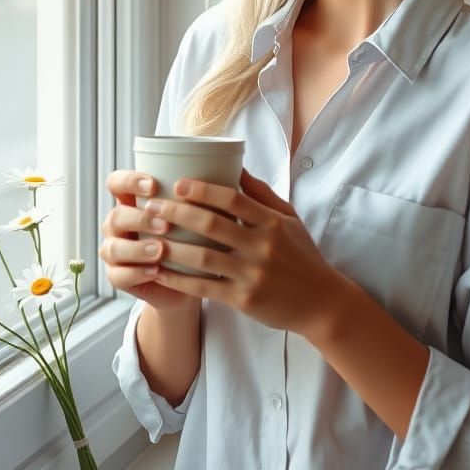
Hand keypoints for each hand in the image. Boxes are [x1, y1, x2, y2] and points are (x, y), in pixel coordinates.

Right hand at [99, 169, 198, 312]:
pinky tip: (155, 271)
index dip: (130, 181)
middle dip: (139, 218)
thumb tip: (239, 170)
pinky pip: (118, 275)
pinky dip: (138, 273)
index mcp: (135, 202)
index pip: (117, 183)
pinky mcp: (120, 277)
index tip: (155, 185)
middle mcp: (121, 224)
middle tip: (165, 224)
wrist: (193, 280)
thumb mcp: (202, 215)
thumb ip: (210, 195)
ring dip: (137, 248)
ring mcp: (117, 251)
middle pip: (116, 215)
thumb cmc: (199, 239)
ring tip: (160, 250)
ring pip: (112, 247)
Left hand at [143, 167, 343, 337]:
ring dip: (171, 247)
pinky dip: (178, 280)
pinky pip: (204, 288)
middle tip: (151, 206)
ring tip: (148, 237)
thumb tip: (236, 166)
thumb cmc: (302, 256)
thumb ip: (262, 194)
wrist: (321, 303)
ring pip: (203, 257)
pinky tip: (159, 272)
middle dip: (177, 213)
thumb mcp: (289, 219)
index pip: (233, 199)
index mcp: (272, 223)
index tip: (178, 183)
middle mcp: (262, 246)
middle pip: (212, 225)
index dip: (203, 190)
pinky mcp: (244, 299)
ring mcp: (252, 274)